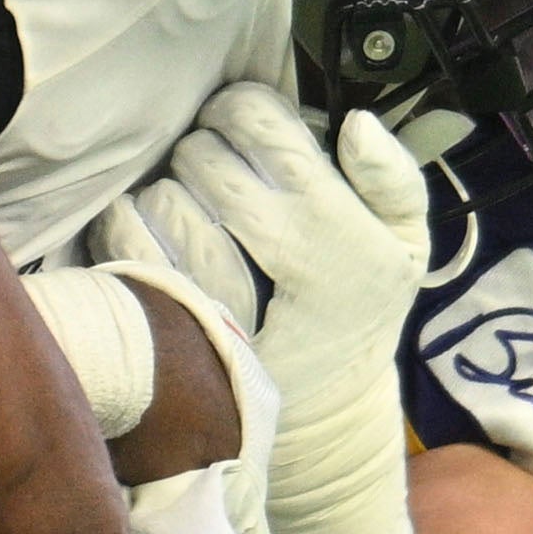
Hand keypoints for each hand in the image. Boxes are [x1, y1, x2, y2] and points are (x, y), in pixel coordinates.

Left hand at [128, 87, 431, 533]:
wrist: (326, 422)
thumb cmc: (359, 313)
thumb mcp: (407, 248)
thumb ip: (394, 179)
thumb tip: (357, 123)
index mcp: (341, 226)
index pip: (261, 121)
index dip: (238, 111)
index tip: (237, 129)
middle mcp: (288, 258)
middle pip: (204, 157)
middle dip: (199, 153)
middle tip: (209, 172)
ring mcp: (229, 297)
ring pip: (164, 201)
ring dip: (163, 191)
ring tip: (182, 207)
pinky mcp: (178, 330)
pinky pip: (130, 251)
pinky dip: (125, 230)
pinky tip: (146, 236)